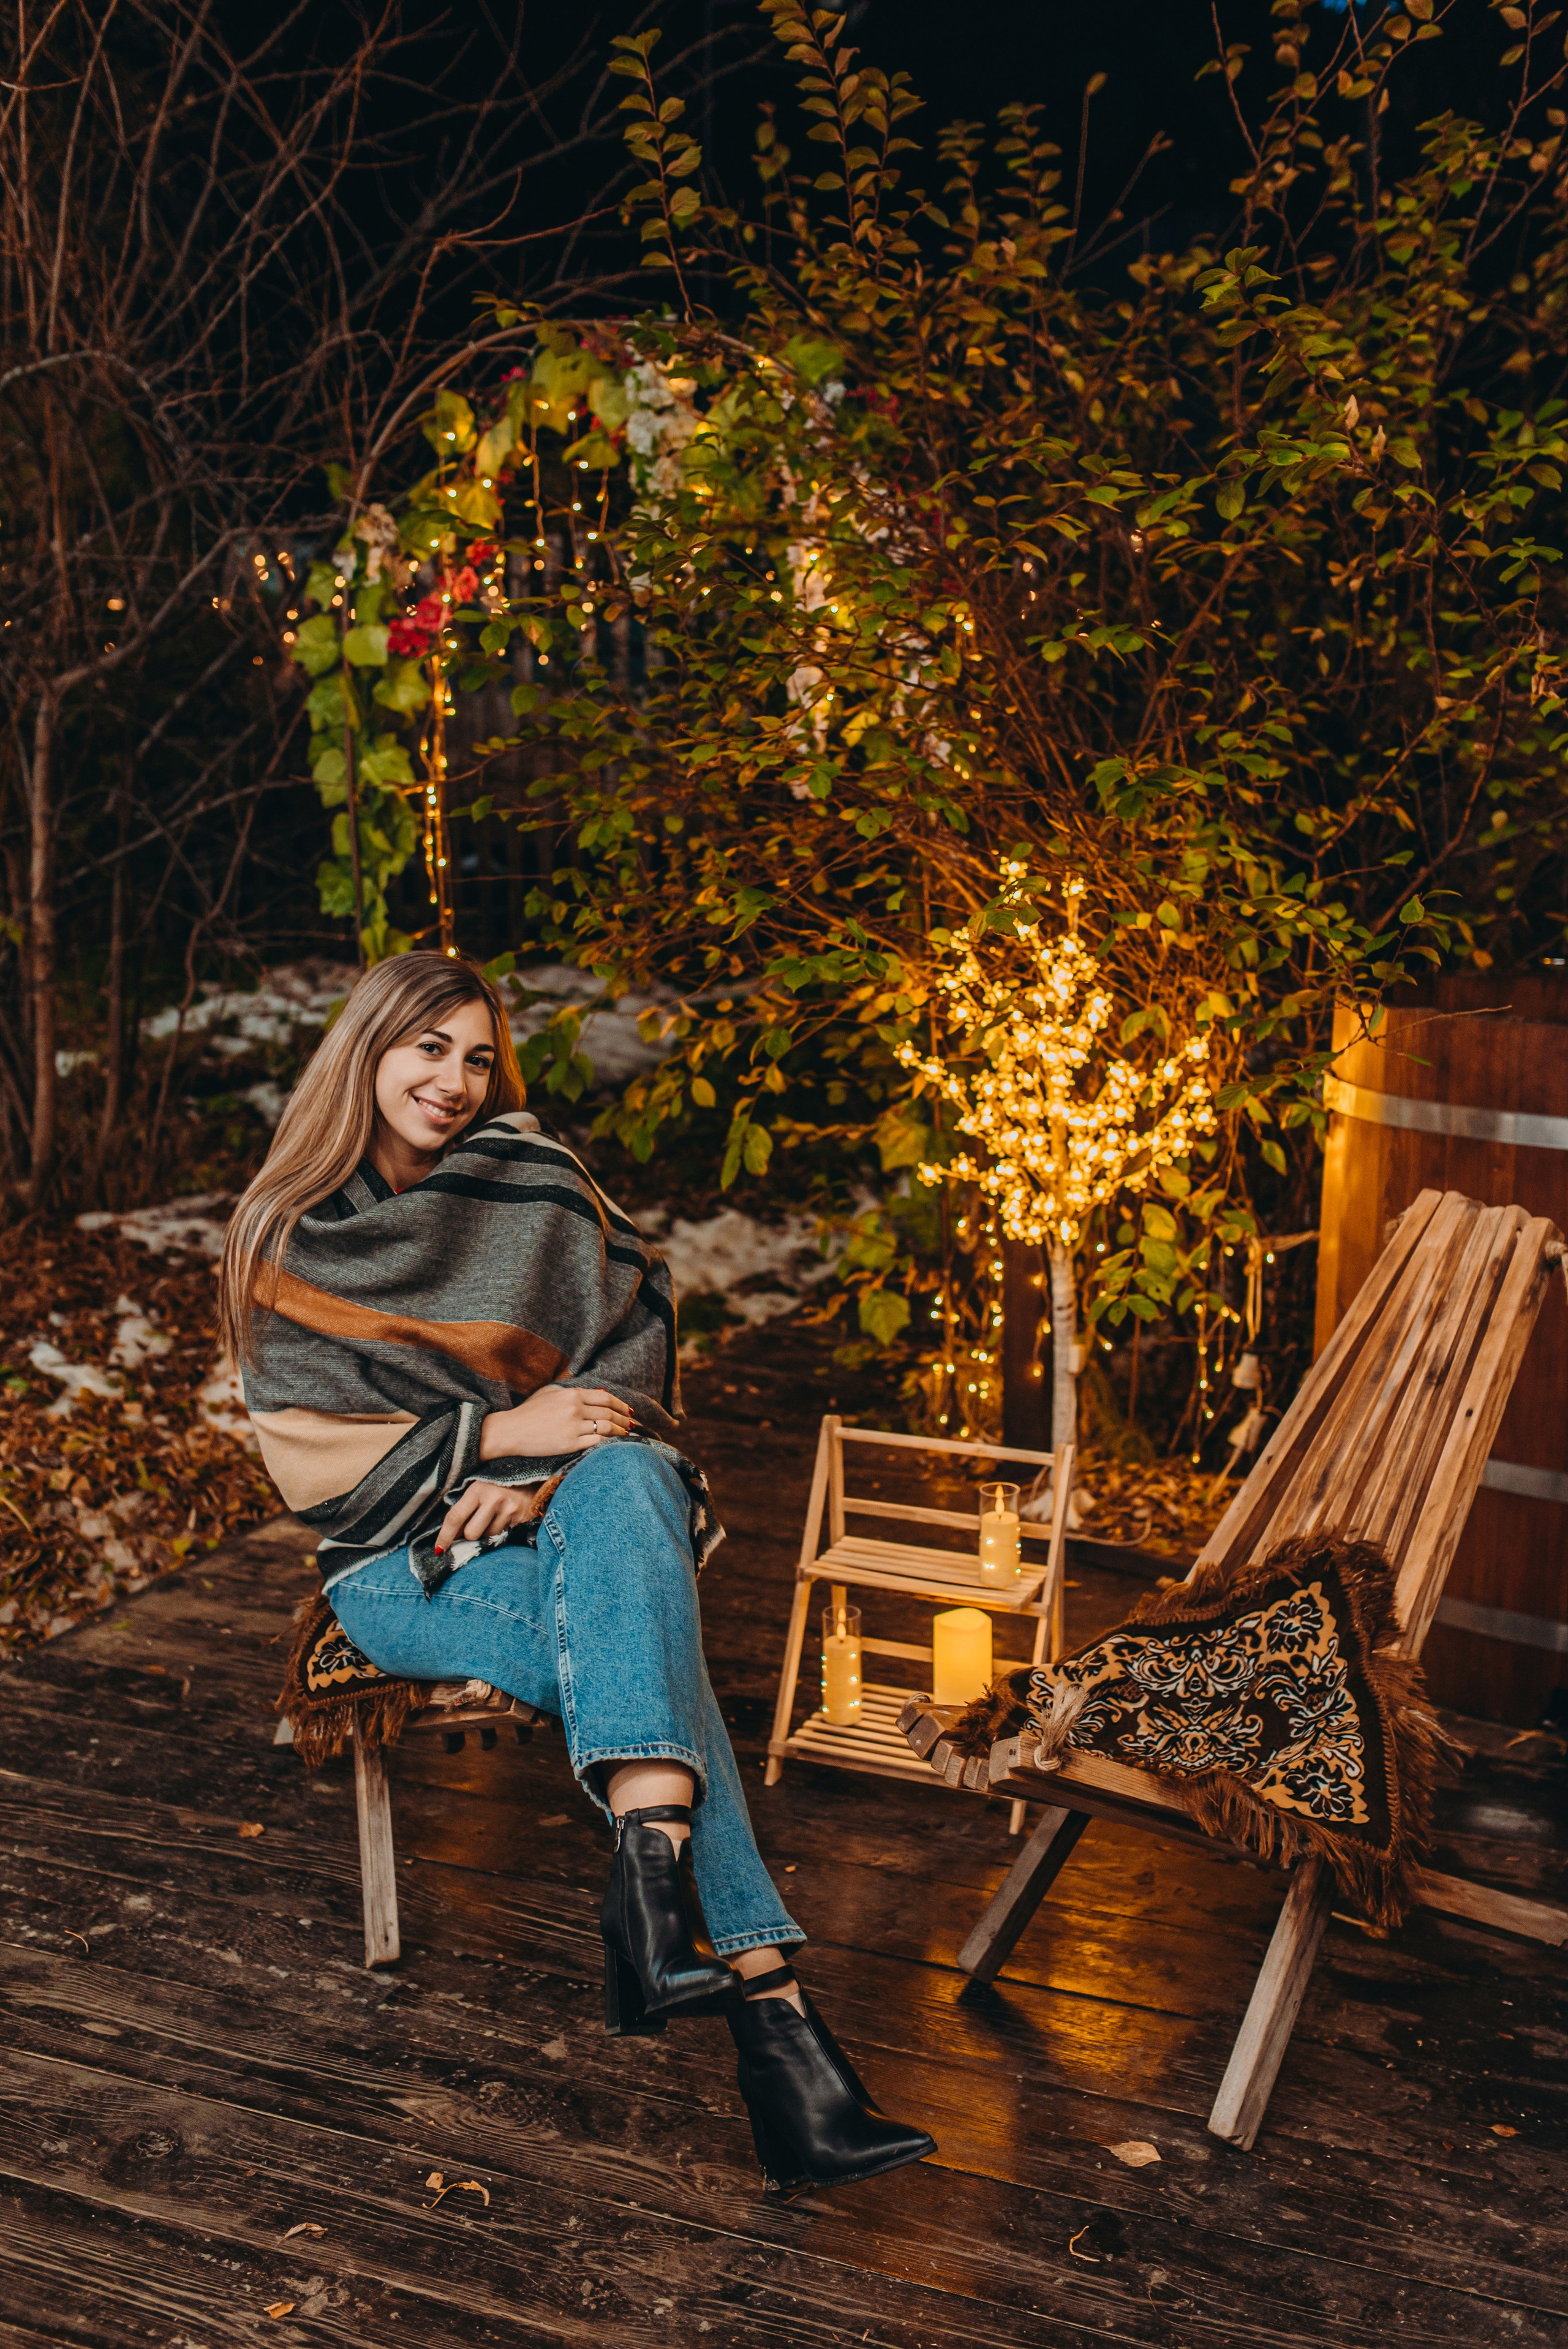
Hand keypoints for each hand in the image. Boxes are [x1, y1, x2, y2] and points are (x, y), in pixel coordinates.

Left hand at [434, 1478, 548, 1553]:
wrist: (533, 1476)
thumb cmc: (499, 1483)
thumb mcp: (480, 1487)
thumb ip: (466, 1506)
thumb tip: (451, 1534)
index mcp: (477, 1489)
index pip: (455, 1517)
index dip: (445, 1536)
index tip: (439, 1549)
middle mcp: (494, 1499)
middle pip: (471, 1534)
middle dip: (470, 1535)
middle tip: (476, 1524)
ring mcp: (510, 1510)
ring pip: (488, 1538)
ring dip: (487, 1534)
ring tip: (495, 1518)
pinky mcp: (522, 1519)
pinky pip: (504, 1537)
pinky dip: (501, 1533)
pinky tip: (506, 1520)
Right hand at [478, 1384, 633, 1461]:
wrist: (510, 1431)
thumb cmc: (528, 1413)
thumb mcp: (550, 1394)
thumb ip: (572, 1392)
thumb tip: (598, 1393)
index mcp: (572, 1394)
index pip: (605, 1398)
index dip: (620, 1404)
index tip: (628, 1410)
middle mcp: (575, 1408)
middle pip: (609, 1413)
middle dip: (625, 1419)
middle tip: (633, 1424)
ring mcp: (573, 1426)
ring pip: (607, 1427)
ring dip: (621, 1432)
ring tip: (627, 1435)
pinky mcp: (570, 1443)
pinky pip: (597, 1442)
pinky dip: (610, 1443)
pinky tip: (615, 1445)